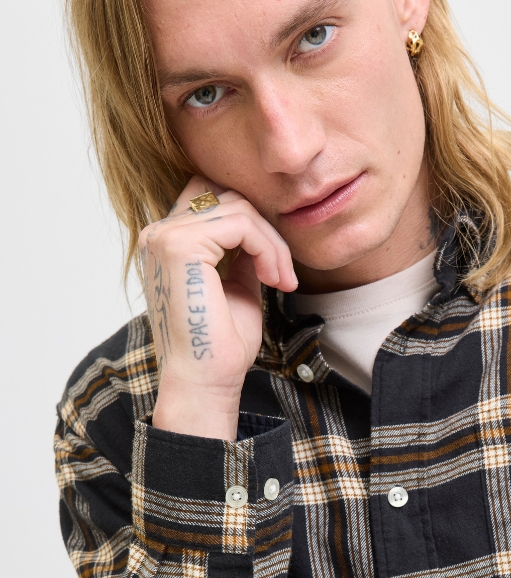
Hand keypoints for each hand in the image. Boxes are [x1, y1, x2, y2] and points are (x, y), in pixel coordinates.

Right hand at [140, 176, 297, 439]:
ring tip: (280, 280)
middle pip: (227, 195)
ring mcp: (165, 236)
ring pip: (238, 207)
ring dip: (271, 243)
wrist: (206, 381)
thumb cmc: (220, 345)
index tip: (275, 269)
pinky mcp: (180, 246)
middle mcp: (159, 233)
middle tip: (283, 275)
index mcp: (168, 243)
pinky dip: (268, 248)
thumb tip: (263, 228)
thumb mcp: (239, 285)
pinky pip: (241, 223)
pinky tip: (274, 280)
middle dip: (266, 230)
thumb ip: (243, 252)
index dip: (252, 225)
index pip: (214, 198)